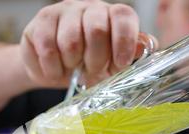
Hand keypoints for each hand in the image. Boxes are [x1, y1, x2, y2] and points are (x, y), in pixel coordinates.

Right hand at [20, 0, 156, 87]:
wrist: (52, 69)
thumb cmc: (87, 65)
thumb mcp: (111, 65)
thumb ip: (128, 55)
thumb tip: (146, 45)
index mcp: (112, 16)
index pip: (124, 17)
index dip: (124, 40)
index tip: (120, 63)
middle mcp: (90, 8)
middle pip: (98, 30)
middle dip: (96, 60)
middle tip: (92, 70)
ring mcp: (65, 10)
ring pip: (71, 41)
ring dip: (72, 65)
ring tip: (72, 68)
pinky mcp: (43, 19)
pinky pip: (48, 48)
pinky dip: (53, 67)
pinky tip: (55, 69)